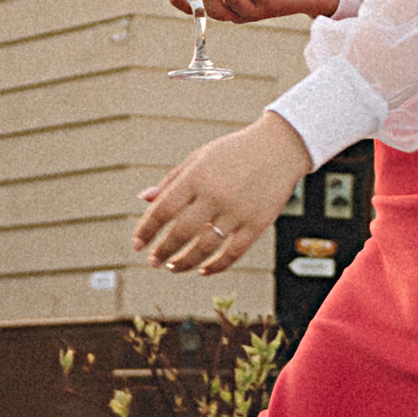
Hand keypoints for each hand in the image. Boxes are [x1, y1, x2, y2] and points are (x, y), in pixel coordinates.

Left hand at [135, 113, 312, 275]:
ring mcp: (237, 211)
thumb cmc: (235, 151)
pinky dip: (216, 266)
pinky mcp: (257, 223)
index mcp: (197, 177)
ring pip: (205, 247)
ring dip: (185, 262)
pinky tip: (203, 270)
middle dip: (163, 251)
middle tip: (153, 261)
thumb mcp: (200, 158)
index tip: (137, 244)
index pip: (163, 210)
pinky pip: (233, 253)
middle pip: (181, 232)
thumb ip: (172, 180)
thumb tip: (144, 198)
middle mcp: (215, 195)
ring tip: (173, 267)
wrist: (280, 146)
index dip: (146, 230)